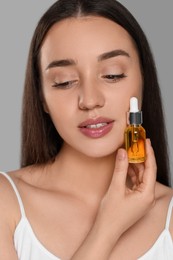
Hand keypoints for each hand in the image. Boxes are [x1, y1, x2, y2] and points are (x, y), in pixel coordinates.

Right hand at [71, 139, 156, 258]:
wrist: (106, 230)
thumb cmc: (111, 214)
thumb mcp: (116, 188)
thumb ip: (121, 168)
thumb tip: (123, 152)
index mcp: (147, 194)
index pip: (151, 168)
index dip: (149, 153)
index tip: (146, 142)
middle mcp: (148, 197)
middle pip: (147, 172)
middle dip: (141, 158)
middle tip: (135, 144)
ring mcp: (143, 199)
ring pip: (142, 177)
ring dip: (136, 165)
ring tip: (129, 153)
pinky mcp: (137, 200)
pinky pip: (137, 183)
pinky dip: (132, 174)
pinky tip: (126, 166)